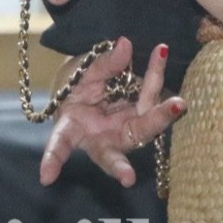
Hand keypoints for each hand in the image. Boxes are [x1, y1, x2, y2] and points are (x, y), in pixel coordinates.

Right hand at [39, 37, 184, 187]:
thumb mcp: (84, 72)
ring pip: (142, 128)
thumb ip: (104, 63)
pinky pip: (154, 100)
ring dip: (160, 115)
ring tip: (177, 102)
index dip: (52, 159)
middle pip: (110, 155)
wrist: (95, 84)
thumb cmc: (79, 85)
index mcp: (74, 129)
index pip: (61, 144)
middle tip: (128, 177)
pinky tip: (161, 53)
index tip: (45, 177)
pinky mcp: (143, 119)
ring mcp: (124, 132)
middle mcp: (101, 138)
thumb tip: (125, 45)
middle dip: (119, 166)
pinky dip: (156, 75)